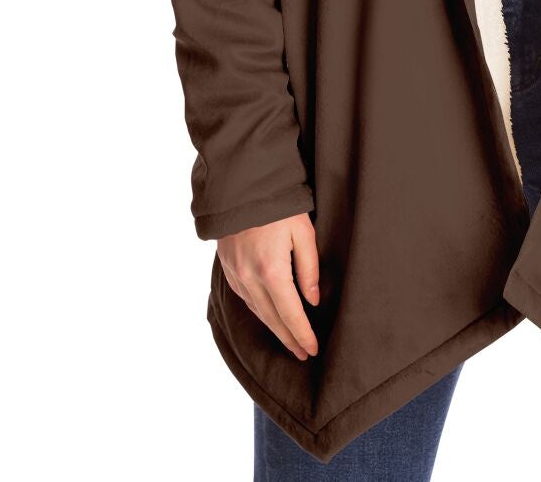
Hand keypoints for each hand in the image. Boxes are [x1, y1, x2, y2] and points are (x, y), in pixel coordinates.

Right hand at [217, 211, 320, 359]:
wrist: (241, 186)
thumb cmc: (278, 205)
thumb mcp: (304, 231)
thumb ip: (309, 268)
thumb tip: (312, 300)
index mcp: (271, 271)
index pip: (290, 313)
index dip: (302, 334)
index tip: (312, 349)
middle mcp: (250, 278)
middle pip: (272, 319)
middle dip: (289, 338)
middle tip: (303, 353)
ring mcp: (236, 274)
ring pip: (257, 311)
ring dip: (274, 328)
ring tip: (289, 340)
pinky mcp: (228, 268)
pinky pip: (245, 298)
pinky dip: (259, 311)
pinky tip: (268, 316)